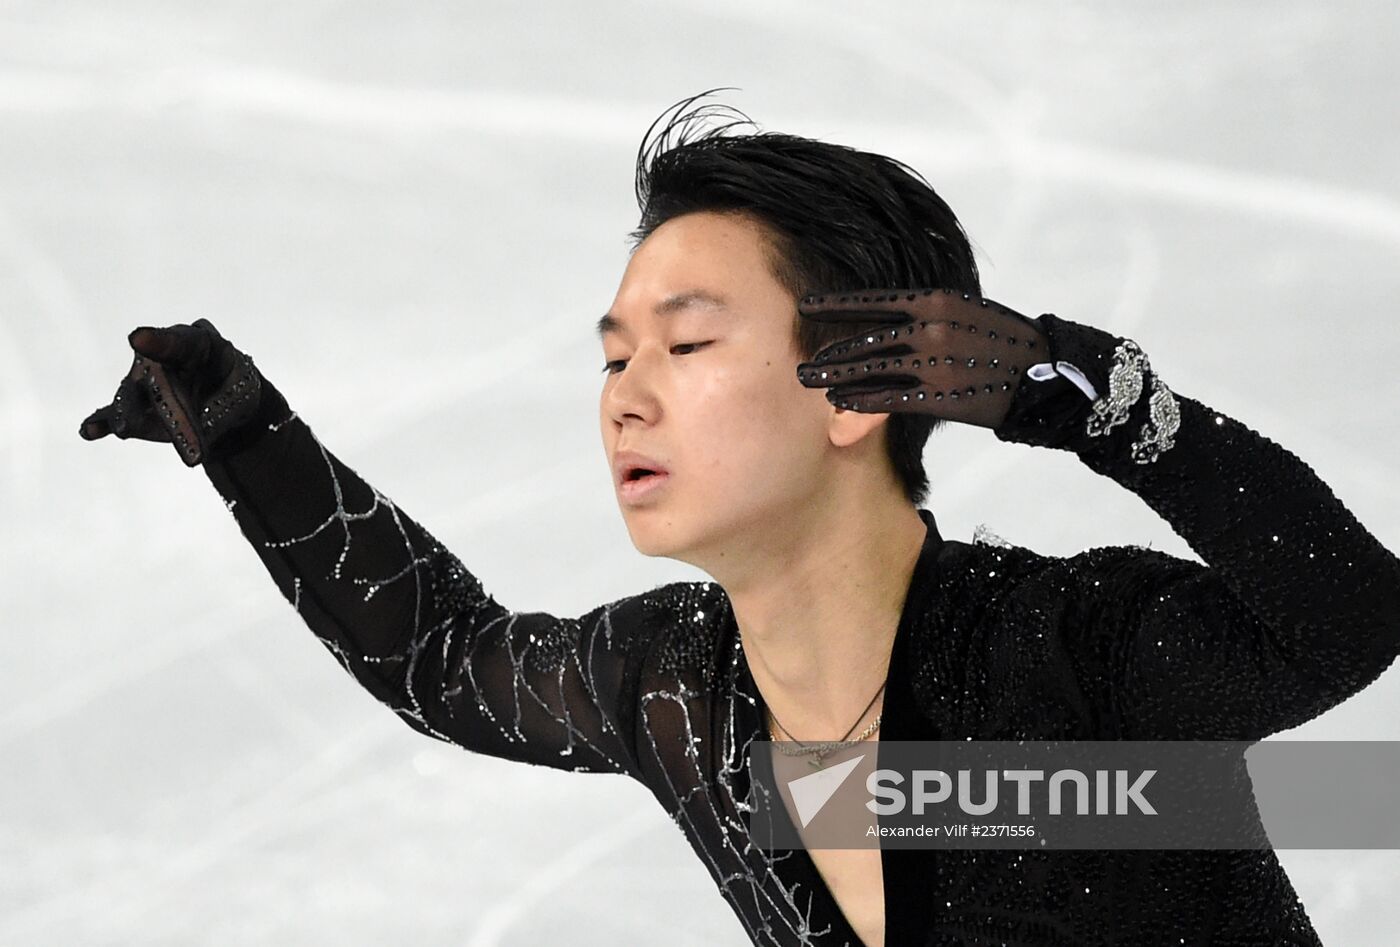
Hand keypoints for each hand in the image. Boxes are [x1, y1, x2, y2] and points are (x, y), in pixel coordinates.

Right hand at [78, 318, 262, 466]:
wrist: (232, 407)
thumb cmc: (234, 386)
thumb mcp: (239, 386)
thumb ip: (213, 395)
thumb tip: (187, 418)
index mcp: (189, 343)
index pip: (177, 343)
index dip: (159, 342)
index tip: (138, 339)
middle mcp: (159, 360)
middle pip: (148, 379)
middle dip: (149, 399)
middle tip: (141, 417)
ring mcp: (143, 385)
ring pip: (131, 400)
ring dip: (127, 415)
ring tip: (125, 429)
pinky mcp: (134, 410)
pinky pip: (111, 414)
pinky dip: (100, 423)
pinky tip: (88, 430)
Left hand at [794, 288, 1050, 428]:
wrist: (1043, 372)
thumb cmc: (1002, 338)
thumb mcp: (964, 307)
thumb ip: (926, 309)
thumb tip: (888, 314)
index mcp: (935, 300)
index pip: (873, 301)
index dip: (835, 305)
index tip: (805, 307)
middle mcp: (930, 329)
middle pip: (866, 339)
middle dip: (828, 352)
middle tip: (801, 361)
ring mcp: (934, 364)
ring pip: (871, 370)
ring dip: (836, 377)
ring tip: (809, 381)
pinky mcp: (941, 397)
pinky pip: (890, 399)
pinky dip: (862, 400)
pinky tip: (842, 402)